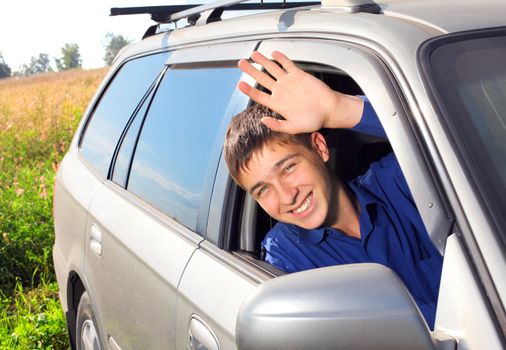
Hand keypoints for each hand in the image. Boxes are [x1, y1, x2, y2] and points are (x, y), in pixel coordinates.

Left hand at [238, 51, 362, 133]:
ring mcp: (289, 82)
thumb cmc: (314, 121)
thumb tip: (263, 121)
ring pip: (272, 69)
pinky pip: (287, 65)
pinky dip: (281, 58)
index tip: (240, 84)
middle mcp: (281, 92)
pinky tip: (273, 53)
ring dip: (262, 61)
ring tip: (253, 55)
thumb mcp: (294, 127)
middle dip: (251, 71)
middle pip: (262, 79)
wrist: (329, 110)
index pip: (259, 95)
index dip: (249, 90)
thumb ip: (278, 125)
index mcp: (277, 104)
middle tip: (241, 63)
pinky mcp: (299, 75)